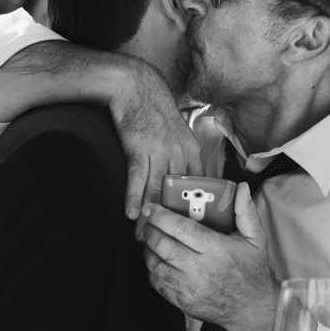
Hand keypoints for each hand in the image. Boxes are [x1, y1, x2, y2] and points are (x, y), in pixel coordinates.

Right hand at [108, 61, 201, 223]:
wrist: (137, 89)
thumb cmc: (156, 111)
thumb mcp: (179, 132)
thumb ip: (183, 155)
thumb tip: (184, 178)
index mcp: (191, 151)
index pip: (199, 185)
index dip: (196, 207)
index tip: (193, 227)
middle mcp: (179, 154)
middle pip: (177, 195)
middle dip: (171, 220)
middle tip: (166, 241)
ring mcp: (159, 152)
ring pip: (156, 191)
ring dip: (149, 215)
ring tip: (143, 236)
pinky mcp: (139, 149)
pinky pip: (137, 177)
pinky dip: (133, 196)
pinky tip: (130, 213)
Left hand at [142, 183, 279, 330]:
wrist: (253, 309)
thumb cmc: (253, 273)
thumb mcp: (256, 239)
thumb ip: (246, 211)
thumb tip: (241, 189)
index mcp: (216, 249)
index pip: (180, 228)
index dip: (161, 216)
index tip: (152, 208)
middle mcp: (200, 269)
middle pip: (163, 245)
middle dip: (150, 231)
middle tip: (148, 222)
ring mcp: (190, 288)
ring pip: (156, 265)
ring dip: (147, 250)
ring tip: (149, 241)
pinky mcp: (184, 302)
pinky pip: (159, 285)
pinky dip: (151, 272)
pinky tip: (155, 262)